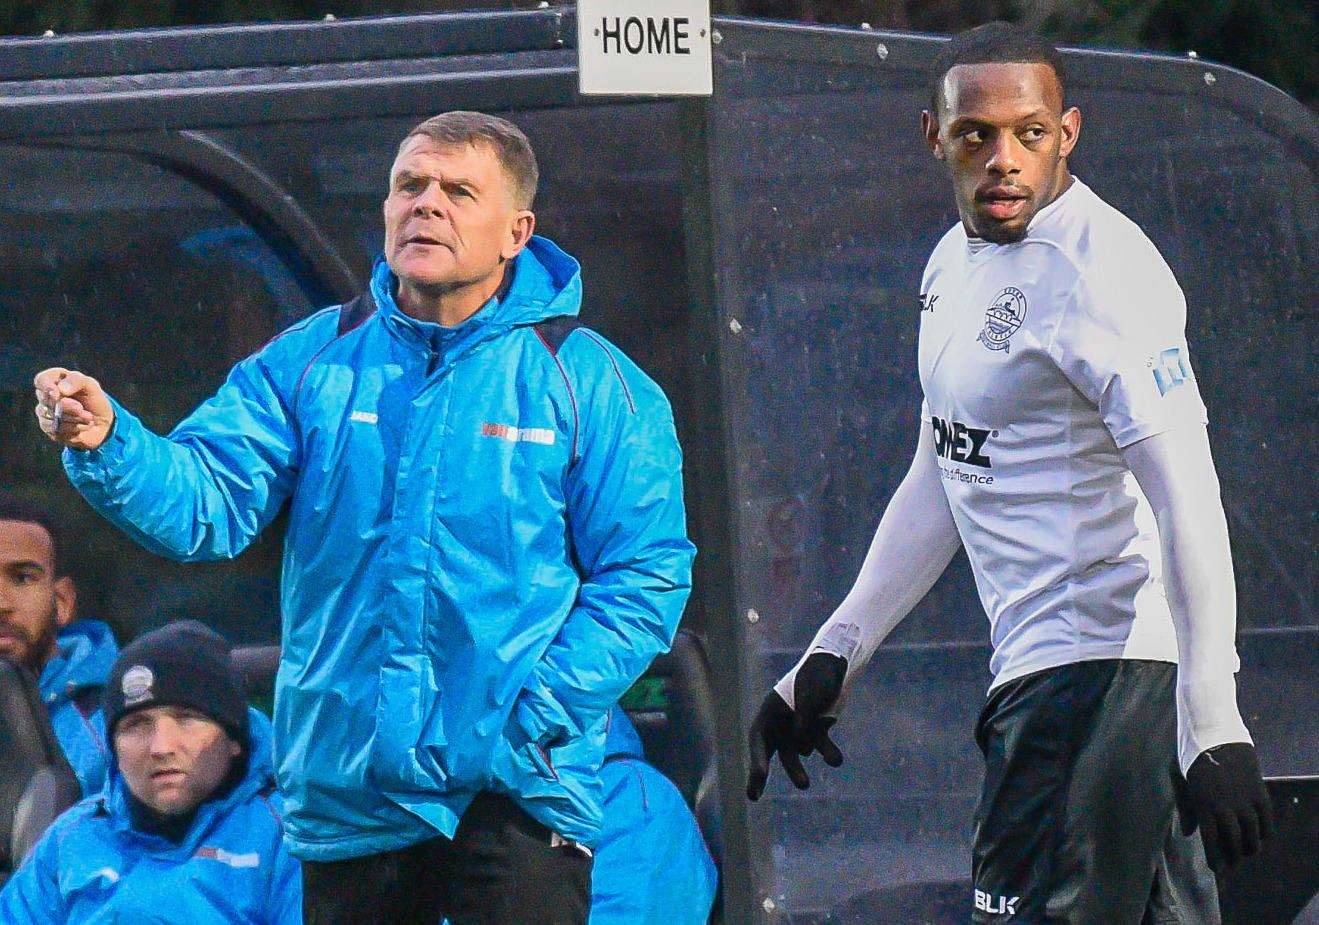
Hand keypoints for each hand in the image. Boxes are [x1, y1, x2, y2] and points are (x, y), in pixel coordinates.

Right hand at [33, 368, 114, 450]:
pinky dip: (75, 428)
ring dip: (75, 418)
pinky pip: (57, 430)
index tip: (57, 394)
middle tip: (81, 408)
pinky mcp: (49, 430)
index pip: (41, 380)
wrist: (101, 422)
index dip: (46, 387)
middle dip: (68, 406)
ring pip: (53, 417)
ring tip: (89, 417)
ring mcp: (45, 414)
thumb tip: (60, 390)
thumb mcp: (90, 385)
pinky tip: (84, 426)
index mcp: (53, 380)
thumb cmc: (93, 399)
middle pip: (48, 401)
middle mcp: (45, 397)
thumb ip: (76, 380)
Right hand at [746, 652, 846, 799]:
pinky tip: (835, 759)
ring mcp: (798, 727)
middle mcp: (780, 722)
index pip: (758, 738)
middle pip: (767, 752)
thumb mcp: (809, 694)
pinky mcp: (816, 730)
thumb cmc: (818, 676)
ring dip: (797, 770)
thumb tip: (802, 746)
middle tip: (753, 795)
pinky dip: (827, 753)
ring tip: (804, 785)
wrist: (835, 665)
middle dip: (759, 774)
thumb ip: (804, 719)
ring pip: (794, 754)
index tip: (760, 774)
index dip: (757, 758)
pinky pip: (819, 746)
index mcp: (771, 709)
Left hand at [1181, 742, 1271, 871]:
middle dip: (1233, 857)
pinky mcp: (1257, 789)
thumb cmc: (1190, 754)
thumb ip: (1185, 808)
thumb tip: (1187, 834)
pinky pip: (1266, 817)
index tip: (1217, 869)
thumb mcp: (1179, 779)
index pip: (1212, 841)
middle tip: (1232, 864)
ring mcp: (1243, 798)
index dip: (1216, 858)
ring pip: (1253, 832)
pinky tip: (1261, 837)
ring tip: (1247, 853)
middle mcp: (1225, 805)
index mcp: (1202, 804)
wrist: (1212, 730)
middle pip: (1234, 841)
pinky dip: (1265, 830)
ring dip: (1251, 846)